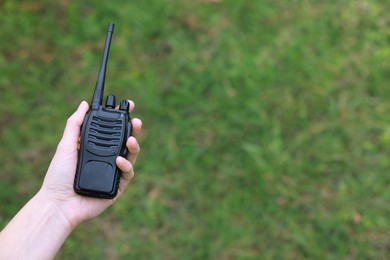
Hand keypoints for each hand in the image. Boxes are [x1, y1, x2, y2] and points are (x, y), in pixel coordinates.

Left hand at [39, 100, 141, 227]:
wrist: (59, 203)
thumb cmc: (58, 176)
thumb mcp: (66, 145)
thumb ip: (75, 124)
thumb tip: (84, 104)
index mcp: (95, 147)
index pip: (112, 130)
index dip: (121, 118)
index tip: (128, 105)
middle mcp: (106, 158)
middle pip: (125, 141)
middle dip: (134, 130)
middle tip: (137, 121)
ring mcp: (113, 172)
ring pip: (131, 156)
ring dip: (134, 146)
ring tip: (131, 139)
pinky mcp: (118, 186)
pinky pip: (128, 173)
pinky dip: (125, 165)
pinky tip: (119, 160)